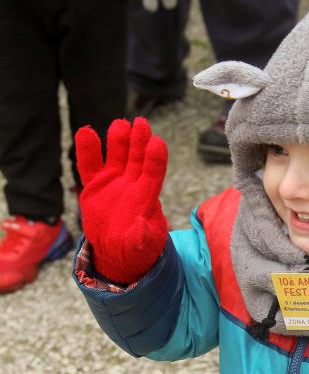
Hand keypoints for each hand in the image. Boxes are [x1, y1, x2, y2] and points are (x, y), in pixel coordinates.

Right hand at [75, 118, 168, 282]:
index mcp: (147, 195)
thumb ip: (141, 236)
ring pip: (115, 156)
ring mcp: (113, 181)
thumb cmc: (136, 247)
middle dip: (139, 141)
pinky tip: (85, 133)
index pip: (153, 172)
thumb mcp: (142, 245)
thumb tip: (142, 224)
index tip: (157, 142)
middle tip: (141, 123)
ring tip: (119, 125)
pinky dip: (87, 150)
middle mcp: (132, 183)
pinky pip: (90, 165)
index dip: (155, 158)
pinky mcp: (95, 185)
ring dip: (118, 140)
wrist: (117, 250)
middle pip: (136, 158)